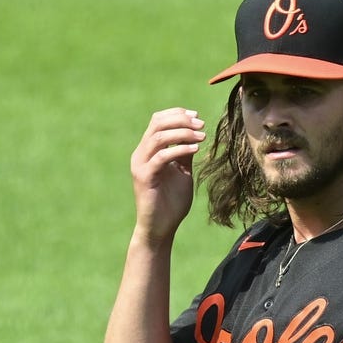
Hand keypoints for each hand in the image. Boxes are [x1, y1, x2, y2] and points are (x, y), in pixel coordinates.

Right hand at [130, 108, 206, 243]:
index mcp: (148, 151)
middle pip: (157, 123)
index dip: (177, 114)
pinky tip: (195, 149)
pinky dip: (179, 149)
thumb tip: (195, 133)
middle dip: (181, 120)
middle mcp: (141, 154)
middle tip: (201, 125)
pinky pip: (162, 157)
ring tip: (201, 136)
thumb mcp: (182, 172)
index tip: (197, 117)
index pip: (158, 121)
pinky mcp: (144, 177)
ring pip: (159, 137)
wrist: (161, 228)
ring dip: (183, 133)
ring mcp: (140, 165)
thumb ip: (184, 153)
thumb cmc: (171, 203)